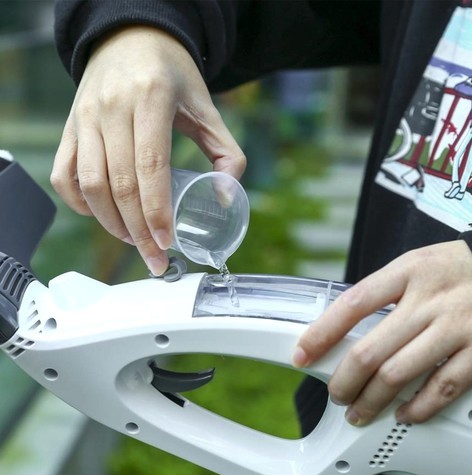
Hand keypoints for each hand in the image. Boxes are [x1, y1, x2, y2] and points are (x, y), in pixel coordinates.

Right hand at [51, 26, 245, 274]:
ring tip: (134, 241)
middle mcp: (111, 107)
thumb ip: (227, 153)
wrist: (132, 40)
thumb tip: (225, 199)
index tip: (166, 242)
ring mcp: (84, 117)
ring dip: (110, 223)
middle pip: (119, 184)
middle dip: (138, 231)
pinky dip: (80, 204)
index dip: (157, 211)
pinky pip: (65, 175)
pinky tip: (103, 217)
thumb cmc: (173, 77)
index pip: (150, 166)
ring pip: (89, 184)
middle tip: (155, 258)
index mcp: (150, 99)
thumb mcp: (208, 108)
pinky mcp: (70, 127)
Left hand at [293, 241, 471, 424]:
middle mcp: (431, 298)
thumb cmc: (456, 272)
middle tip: (336, 394)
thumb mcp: (415, 267)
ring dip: (371, 401)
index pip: (353, 304)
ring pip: (399, 374)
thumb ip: (383, 296)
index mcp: (408, 271)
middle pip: (371, 350)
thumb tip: (342, 333)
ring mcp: (459, 324)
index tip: (302, 355)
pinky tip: (403, 414)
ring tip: (360, 411)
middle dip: (344, 381)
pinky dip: (417, 409)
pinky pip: (442, 388)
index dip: (321, 333)